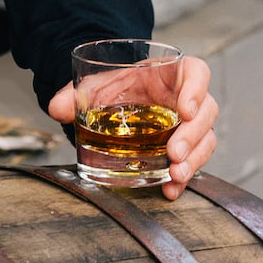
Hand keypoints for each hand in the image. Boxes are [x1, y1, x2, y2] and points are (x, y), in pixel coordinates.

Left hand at [46, 54, 218, 199]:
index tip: (185, 110)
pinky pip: (193, 162)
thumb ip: (75, 94)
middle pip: (206, 112)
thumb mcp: (97, 85)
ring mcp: (189, 123)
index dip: (196, 89)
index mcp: (170, 73)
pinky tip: (169, 188)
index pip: (197, 73)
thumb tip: (55, 108)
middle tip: (174, 153)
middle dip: (193, 135)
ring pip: (205, 139)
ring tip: (175, 174)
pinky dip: (183, 178)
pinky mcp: (185, 146)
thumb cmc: (116, 85)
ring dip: (194, 159)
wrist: (117, 99)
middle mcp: (186, 97)